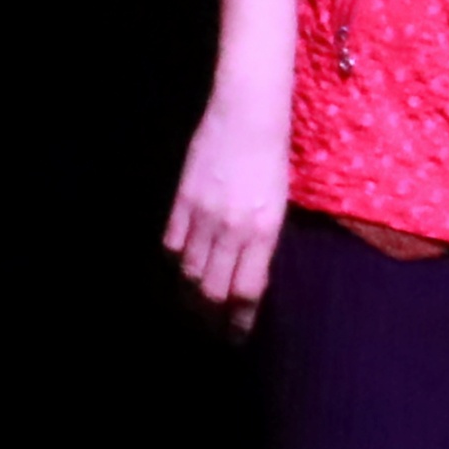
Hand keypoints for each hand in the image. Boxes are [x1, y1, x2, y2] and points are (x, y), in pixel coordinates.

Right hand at [164, 97, 291, 336]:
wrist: (248, 114)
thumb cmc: (272, 158)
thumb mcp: (276, 205)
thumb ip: (260, 241)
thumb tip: (245, 274)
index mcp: (264, 232)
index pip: (247, 291)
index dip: (239, 320)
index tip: (235, 335)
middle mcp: (233, 229)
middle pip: (213, 290)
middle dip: (210, 318)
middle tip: (209, 329)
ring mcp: (204, 215)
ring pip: (189, 271)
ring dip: (188, 294)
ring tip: (190, 306)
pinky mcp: (183, 199)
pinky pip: (171, 243)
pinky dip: (173, 261)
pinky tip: (176, 268)